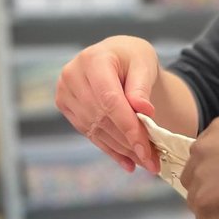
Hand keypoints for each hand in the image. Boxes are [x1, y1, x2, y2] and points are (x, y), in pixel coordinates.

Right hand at [56, 36, 160, 171]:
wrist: (115, 56)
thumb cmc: (131, 57)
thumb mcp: (144, 64)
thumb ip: (142, 87)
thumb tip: (144, 111)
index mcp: (93, 60)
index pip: (110, 100)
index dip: (128, 127)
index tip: (145, 149)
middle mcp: (73, 76)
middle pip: (102, 118)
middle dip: (129, 143)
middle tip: (152, 161)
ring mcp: (66, 93)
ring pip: (96, 130)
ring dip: (122, 149)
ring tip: (145, 161)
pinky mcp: (66, 107)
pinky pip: (90, 133)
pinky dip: (111, 149)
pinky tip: (128, 162)